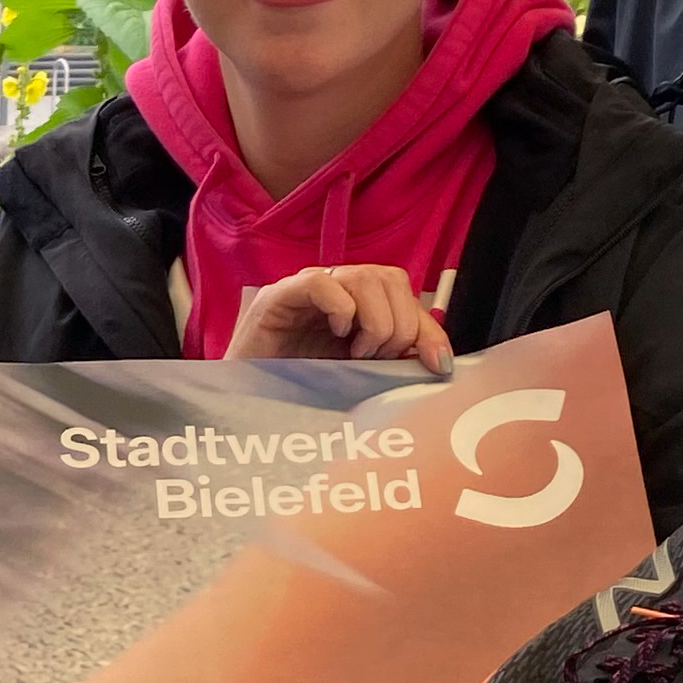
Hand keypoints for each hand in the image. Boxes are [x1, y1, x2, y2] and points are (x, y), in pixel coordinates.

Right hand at [223, 266, 451, 374]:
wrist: (243, 406)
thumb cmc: (297, 392)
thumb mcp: (358, 377)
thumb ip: (393, 362)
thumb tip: (439, 361)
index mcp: (357, 306)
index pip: (407, 296)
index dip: (428, 328)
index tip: (437, 365)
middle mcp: (336, 290)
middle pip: (392, 278)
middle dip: (398, 325)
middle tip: (376, 359)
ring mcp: (307, 290)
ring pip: (365, 276)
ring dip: (374, 321)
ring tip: (356, 354)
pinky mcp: (278, 298)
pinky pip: (321, 282)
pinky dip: (340, 309)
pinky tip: (336, 336)